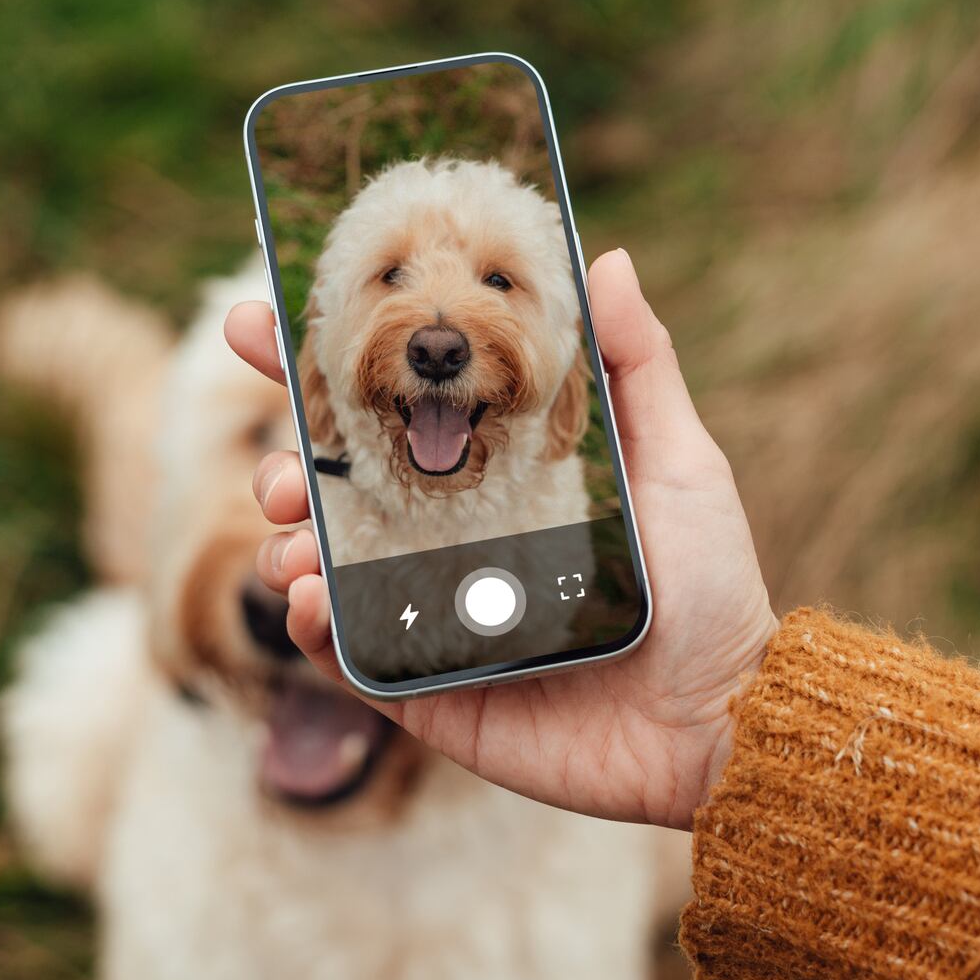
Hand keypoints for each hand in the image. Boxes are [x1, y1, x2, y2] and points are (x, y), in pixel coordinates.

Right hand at [225, 248, 779, 828]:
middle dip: (284, 468)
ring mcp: (437, 619)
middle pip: (338, 493)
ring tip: (296, 540)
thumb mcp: (677, 462)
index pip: (392, 414)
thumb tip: (605, 260)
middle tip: (282, 469)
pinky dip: (315, 631)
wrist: (722, 720)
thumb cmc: (708, 586)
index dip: (315, 368)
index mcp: (496, 479)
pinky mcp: (432, 694)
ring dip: (290, 547)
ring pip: (329, 572)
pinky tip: (313, 604)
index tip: (258, 320)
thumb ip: (636, 366)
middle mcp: (455, 543)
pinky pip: (352, 661)